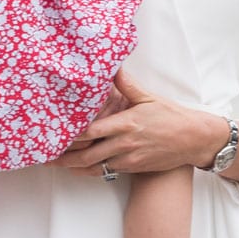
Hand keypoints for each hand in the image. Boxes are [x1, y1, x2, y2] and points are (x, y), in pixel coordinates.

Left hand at [54, 69, 208, 175]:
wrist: (193, 140)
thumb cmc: (171, 116)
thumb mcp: (149, 97)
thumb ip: (128, 85)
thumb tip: (113, 67)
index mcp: (126, 124)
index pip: (91, 131)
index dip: (71, 134)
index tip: (54, 132)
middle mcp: (124, 144)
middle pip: (87, 153)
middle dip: (65, 156)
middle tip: (45, 155)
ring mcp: (128, 159)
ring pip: (95, 166)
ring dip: (74, 166)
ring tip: (55, 164)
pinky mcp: (132, 167)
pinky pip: (106, 171)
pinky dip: (90, 170)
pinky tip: (78, 168)